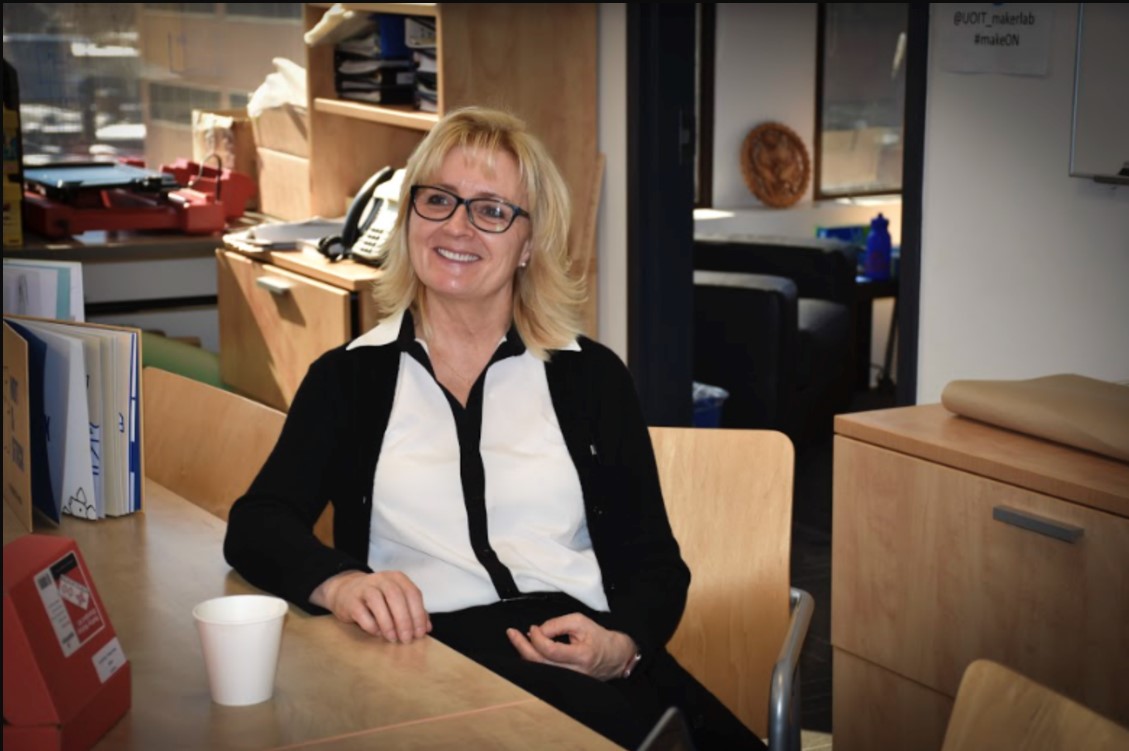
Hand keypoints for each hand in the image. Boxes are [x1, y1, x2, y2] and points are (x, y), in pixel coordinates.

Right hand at [310, 570, 430, 643]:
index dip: (418, 614)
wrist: (345, 591)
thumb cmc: (376, 598)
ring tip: (393, 638)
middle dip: (404, 621)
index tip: (420, 633)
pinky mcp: (351, 600)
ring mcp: (364, 587)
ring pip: (378, 603)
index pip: (413, 594)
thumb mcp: (396, 600)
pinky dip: (372, 625)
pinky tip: (377, 633)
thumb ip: (412, 611)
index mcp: (397, 578)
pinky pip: (362, 613)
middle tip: (407, 639)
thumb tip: (427, 628)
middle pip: (397, 597)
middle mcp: (382, 579)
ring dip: (388, 624)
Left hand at [505, 612, 636, 681]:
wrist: (615, 657)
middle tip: (511, 633)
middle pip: (539, 663)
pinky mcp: (564, 682)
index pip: (550, 650)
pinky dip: (533, 659)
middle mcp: (573, 672)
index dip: (538, 637)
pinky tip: (528, 649)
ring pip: (538, 670)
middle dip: (522, 647)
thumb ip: (558, 624)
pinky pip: (543, 672)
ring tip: (516, 638)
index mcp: (580, 657)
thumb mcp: (580, 622)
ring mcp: (568, 680)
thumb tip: (538, 631)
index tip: (534, 627)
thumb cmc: (599, 637)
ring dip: (525, 653)